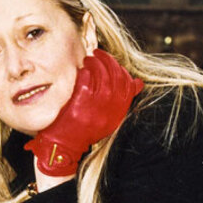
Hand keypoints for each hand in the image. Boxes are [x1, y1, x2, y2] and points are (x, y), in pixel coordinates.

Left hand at [24, 49, 143, 177]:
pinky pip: (86, 82)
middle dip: (108, 60)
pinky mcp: (79, 106)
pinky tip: (82, 70)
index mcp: (118, 112)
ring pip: (102, 76)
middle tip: (98, 53)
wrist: (63, 148)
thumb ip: (121, 101)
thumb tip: (139, 82)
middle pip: (116, 76)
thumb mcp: (108, 119)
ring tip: (89, 59)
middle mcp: (109, 110)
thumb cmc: (83, 130)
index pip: (128, 84)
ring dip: (96, 63)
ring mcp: (94, 108)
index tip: (112, 63)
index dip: (121, 70)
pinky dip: (86, 72)